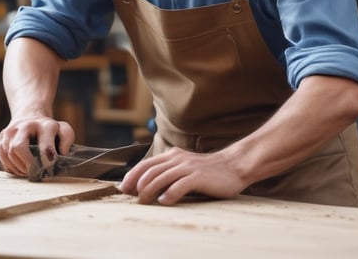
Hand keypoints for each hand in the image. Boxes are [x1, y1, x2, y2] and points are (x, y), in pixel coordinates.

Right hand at [0, 115, 73, 176]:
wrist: (29, 117)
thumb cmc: (49, 130)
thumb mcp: (63, 130)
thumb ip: (67, 139)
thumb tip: (61, 153)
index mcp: (44, 125)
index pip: (44, 144)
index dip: (46, 159)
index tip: (49, 168)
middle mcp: (25, 125)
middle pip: (18, 147)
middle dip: (26, 164)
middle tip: (35, 172)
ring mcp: (11, 131)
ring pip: (9, 154)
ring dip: (19, 168)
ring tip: (29, 171)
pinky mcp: (2, 138)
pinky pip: (3, 158)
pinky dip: (12, 167)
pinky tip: (21, 168)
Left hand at [118, 147, 247, 204]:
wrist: (233, 166)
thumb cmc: (207, 171)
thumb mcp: (184, 166)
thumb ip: (168, 172)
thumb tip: (146, 185)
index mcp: (172, 155)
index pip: (145, 164)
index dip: (132, 176)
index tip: (124, 188)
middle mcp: (177, 159)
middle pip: (149, 171)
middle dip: (137, 185)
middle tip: (132, 197)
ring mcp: (188, 167)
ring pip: (160, 177)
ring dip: (149, 191)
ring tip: (143, 201)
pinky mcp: (198, 177)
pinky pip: (179, 185)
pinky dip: (169, 194)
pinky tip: (164, 201)